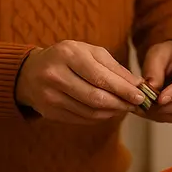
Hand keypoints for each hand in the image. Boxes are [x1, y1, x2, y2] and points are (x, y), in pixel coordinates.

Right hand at [15, 40, 146, 123]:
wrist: (31, 71)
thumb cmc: (69, 58)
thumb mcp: (90, 53)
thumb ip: (115, 68)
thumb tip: (140, 85)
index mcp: (68, 55)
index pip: (101, 77)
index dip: (123, 90)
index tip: (141, 96)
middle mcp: (55, 75)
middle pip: (96, 98)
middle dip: (121, 103)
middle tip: (136, 105)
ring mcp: (50, 95)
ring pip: (90, 111)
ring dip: (113, 112)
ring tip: (124, 107)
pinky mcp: (49, 111)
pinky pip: (82, 119)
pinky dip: (100, 117)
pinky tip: (108, 111)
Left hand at [140, 41, 171, 123]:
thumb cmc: (169, 54)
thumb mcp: (157, 53)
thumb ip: (153, 69)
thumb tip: (151, 89)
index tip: (159, 100)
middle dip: (168, 107)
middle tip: (147, 107)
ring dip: (165, 113)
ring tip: (147, 110)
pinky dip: (166, 116)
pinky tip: (152, 112)